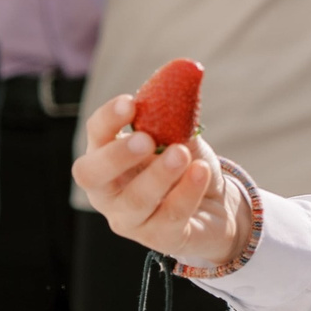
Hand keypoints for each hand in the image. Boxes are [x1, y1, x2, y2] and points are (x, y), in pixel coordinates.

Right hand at [71, 93, 246, 270]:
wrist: (218, 204)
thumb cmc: (186, 165)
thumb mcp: (180, 133)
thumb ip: (174, 110)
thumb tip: (184, 72)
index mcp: (107, 157)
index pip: (95, 135)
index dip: (108, 119)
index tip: (130, 103)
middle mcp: (109, 191)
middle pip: (92, 176)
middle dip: (116, 155)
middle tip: (145, 139)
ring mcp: (130, 219)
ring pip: (134, 200)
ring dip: (158, 175)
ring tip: (182, 154)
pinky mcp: (159, 238)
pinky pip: (169, 216)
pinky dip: (186, 191)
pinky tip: (200, 171)